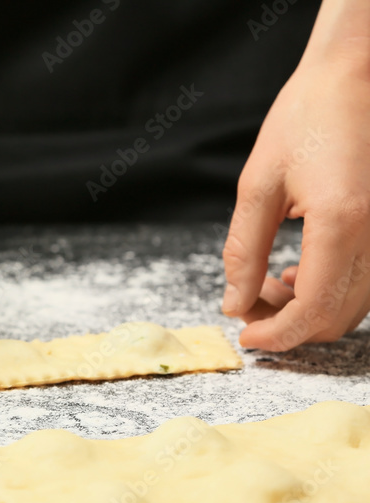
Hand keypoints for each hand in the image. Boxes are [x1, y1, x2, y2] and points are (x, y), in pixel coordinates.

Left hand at [222, 50, 369, 350]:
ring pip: (355, 306)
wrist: (354, 76)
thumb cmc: (304, 118)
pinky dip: (330, 292)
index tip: (246, 339)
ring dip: (308, 311)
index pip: (313, 308)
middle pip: (337, 316)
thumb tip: (235, 303)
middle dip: (288, 325)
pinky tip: (296, 273)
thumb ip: (244, 250)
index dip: (277, 334)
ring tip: (269, 284)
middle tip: (248, 308)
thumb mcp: (257, 185)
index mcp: (342, 220)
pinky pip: (365, 283)